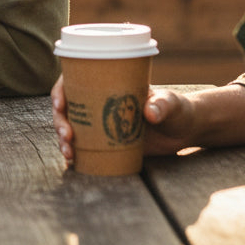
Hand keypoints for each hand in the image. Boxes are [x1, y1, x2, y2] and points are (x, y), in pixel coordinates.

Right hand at [52, 77, 198, 161]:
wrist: (185, 130)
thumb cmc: (177, 108)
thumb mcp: (171, 102)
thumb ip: (162, 105)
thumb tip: (149, 113)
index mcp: (107, 84)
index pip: (74, 81)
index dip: (60, 91)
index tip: (60, 104)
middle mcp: (99, 102)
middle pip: (68, 107)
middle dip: (60, 121)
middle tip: (67, 136)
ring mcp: (102, 123)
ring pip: (72, 127)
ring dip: (63, 139)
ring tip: (69, 154)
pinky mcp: (108, 142)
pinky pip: (85, 146)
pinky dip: (75, 154)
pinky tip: (72, 162)